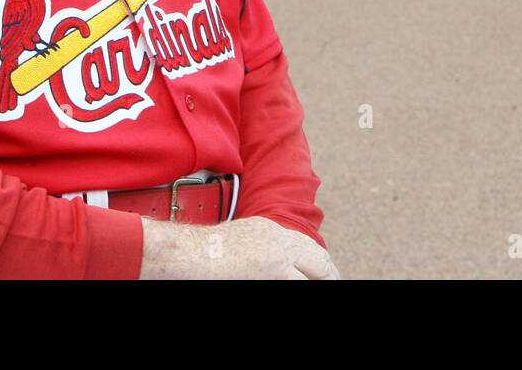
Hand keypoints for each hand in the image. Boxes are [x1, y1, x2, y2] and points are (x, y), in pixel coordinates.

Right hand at [139, 215, 339, 279]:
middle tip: (335, 284)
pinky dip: (304, 288)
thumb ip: (258, 253)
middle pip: (319, 260)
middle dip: (329, 275)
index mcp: (271, 230)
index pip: (307, 247)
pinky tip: (305, 290)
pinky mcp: (274, 271)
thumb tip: (267, 268)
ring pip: (315, 274)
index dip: (320, 264)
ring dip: (320, 282)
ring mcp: (279, 255)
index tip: (324, 274)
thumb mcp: (237, 246)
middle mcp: (279, 239)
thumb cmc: (199, 254)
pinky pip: (299, 284)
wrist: (186, 250)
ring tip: (331, 287)